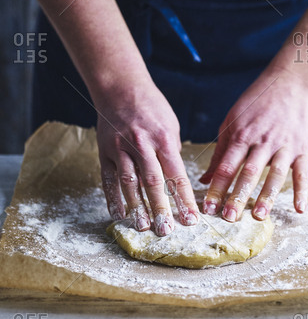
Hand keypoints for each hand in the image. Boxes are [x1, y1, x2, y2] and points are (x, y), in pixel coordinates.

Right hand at [95, 76, 198, 235]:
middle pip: (153, 182)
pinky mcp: (105, 151)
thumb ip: (171, 151)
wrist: (120, 87)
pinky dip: (113, 198)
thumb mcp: (170, 124)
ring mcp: (121, 148)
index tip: (191, 219)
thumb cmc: (151, 106)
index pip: (176, 175)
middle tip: (166, 231)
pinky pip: (109, 178)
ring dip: (137, 207)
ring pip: (129, 183)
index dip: (184, 199)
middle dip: (161, 209)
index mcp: (163, 138)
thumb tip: (174, 177)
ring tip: (143, 227)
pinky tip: (119, 214)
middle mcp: (142, 145)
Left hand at [199, 67, 307, 221]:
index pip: (226, 166)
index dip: (217, 187)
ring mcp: (284, 145)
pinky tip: (300, 209)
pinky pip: (302, 172)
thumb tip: (205, 180)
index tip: (208, 208)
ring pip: (275, 174)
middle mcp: (263, 141)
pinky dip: (302, 191)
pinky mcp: (301, 148)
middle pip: (249, 172)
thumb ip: (220, 152)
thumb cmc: (256, 104)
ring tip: (258, 216)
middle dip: (238, 196)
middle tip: (229, 218)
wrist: (290, 83)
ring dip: (267, 196)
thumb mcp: (232, 121)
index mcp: (242, 135)